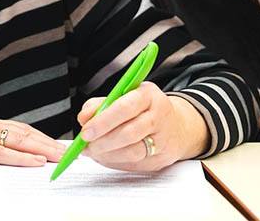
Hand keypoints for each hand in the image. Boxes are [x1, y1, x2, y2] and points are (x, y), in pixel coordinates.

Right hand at [0, 110, 64, 165]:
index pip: (19, 128)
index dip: (39, 136)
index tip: (55, 143)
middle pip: (25, 133)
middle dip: (47, 142)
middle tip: (66, 151)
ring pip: (19, 141)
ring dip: (42, 149)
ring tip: (59, 156)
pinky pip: (2, 153)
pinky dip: (22, 158)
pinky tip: (36, 162)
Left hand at [77, 82, 207, 171]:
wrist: (176, 125)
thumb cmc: (143, 108)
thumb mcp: (123, 96)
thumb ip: (100, 105)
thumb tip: (83, 118)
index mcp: (147, 95)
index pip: (124, 108)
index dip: (102, 121)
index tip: (85, 131)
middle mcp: (159, 116)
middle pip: (129, 133)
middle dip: (102, 141)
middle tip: (86, 145)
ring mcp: (163, 139)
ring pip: (132, 152)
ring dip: (107, 154)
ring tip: (94, 151)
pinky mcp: (162, 159)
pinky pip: (135, 164)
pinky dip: (116, 162)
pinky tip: (106, 156)